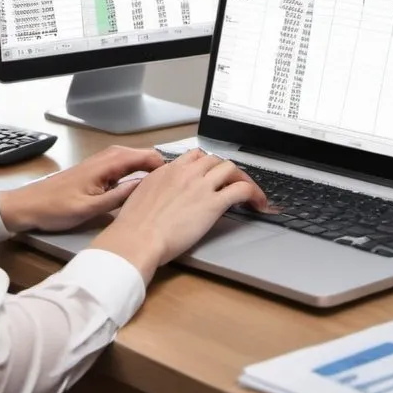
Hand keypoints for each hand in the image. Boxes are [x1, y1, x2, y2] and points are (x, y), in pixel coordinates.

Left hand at [0, 145, 164, 233]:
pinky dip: (136, 172)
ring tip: (164, 184)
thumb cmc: (56, 208)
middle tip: (176, 183)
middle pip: (141, 155)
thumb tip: (145, 187)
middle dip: (159, 166)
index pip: (144, 156)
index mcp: (106, 164)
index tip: (178, 178)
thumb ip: (120, 197)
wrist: (30, 205)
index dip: (163, 165)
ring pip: (133, 160)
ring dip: (148, 168)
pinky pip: (124, 166)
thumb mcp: (91, 209)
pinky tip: (141, 185)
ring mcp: (101, 162)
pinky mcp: (97, 170)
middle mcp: (106, 157)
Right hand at [89, 149, 269, 283]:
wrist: (138, 237)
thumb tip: (162, 191)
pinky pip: (241, 189)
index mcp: (168, 169)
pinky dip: (254, 193)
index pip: (195, 156)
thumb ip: (156, 186)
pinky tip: (258, 203)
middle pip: (215, 160)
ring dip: (241, 178)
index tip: (210, 173)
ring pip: (230, 168)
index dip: (206, 164)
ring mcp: (201, 186)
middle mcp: (187, 172)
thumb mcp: (142, 193)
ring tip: (247, 192)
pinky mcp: (213, 203)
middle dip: (224, 171)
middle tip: (230, 184)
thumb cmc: (134, 224)